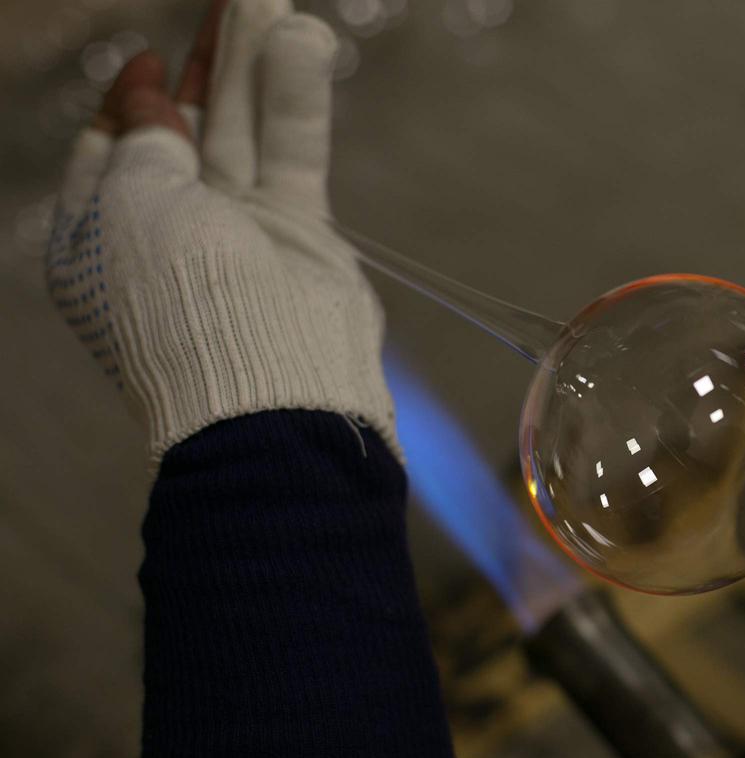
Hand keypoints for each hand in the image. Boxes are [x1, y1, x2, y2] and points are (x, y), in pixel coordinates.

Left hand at [46, 0, 395, 463]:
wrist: (264, 389)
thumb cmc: (171, 298)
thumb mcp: (129, 203)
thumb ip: (143, 138)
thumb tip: (146, 97)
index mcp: (99, 235)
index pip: (110, 147)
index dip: (129, 98)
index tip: (147, 59)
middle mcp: (168, 229)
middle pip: (184, 128)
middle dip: (204, 66)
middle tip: (232, 3)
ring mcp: (238, 230)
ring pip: (243, 132)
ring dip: (254, 68)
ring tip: (269, 4)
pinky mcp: (299, 232)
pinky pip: (292, 154)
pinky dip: (297, 102)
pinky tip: (303, 43)